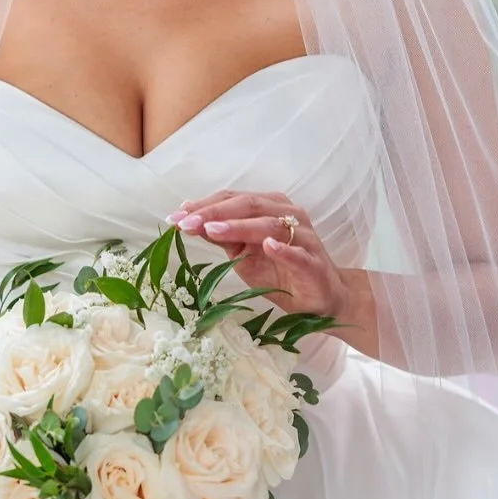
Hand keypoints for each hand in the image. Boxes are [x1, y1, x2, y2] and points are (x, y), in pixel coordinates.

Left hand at [168, 189, 352, 321]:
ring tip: (214, 229)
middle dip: (215, 213)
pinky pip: (298, 253)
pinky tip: (268, 246)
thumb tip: (189, 222)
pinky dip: (283, 249)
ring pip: (270, 225)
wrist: (320, 298)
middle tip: (187, 222)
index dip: (204, 205)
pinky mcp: (314, 262)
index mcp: (270, 208)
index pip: (233, 200)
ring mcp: (303, 237)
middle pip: (249, 206)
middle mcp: (288, 215)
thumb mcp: (244, 255)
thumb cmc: (280, 273)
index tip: (176, 215)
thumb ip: (222, 237)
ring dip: (240, 226)